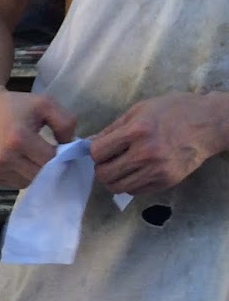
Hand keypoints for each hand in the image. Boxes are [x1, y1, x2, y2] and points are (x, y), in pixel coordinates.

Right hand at [0, 89, 77, 187]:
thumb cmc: (17, 105)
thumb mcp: (46, 104)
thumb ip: (66, 123)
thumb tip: (70, 148)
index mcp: (18, 139)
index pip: (50, 159)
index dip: (61, 155)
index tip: (63, 149)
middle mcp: (3, 157)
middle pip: (40, 174)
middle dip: (50, 166)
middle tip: (49, 153)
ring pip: (29, 181)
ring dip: (36, 171)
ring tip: (32, 155)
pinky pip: (15, 183)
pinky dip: (22, 174)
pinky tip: (19, 160)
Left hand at [90, 93, 228, 195]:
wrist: (210, 123)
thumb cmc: (175, 110)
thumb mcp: (141, 109)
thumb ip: (114, 128)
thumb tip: (91, 143)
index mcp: (137, 131)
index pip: (97, 153)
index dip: (95, 151)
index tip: (102, 149)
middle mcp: (146, 153)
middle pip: (103, 174)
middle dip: (101, 167)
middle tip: (109, 161)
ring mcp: (157, 170)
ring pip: (117, 187)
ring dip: (114, 178)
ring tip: (122, 167)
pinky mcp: (166, 181)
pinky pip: (135, 191)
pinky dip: (131, 183)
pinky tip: (138, 171)